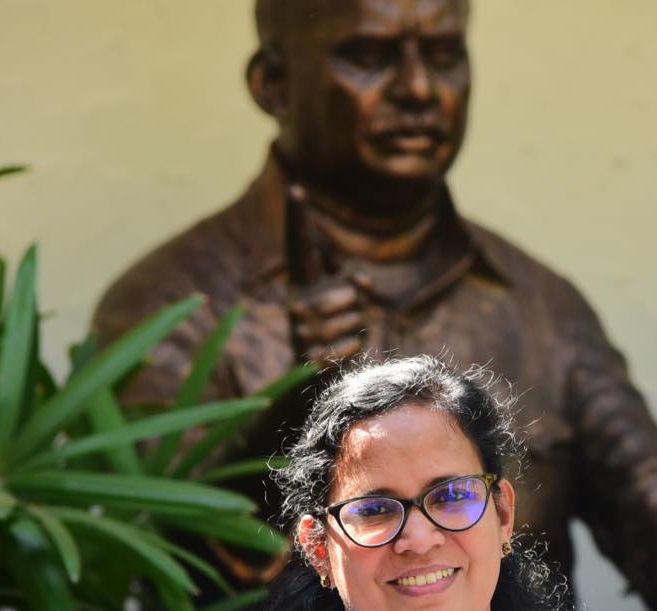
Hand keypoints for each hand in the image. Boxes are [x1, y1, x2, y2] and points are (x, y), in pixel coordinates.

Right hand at [285, 180, 377, 367]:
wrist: (312, 376)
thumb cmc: (334, 329)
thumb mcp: (345, 301)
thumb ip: (355, 283)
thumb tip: (362, 281)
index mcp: (300, 284)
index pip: (299, 247)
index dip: (298, 220)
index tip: (297, 188)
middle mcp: (294, 303)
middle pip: (346, 294)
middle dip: (358, 306)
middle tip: (348, 314)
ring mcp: (299, 331)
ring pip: (352, 320)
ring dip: (359, 326)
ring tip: (345, 333)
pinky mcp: (308, 358)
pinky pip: (349, 345)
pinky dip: (354, 348)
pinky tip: (342, 351)